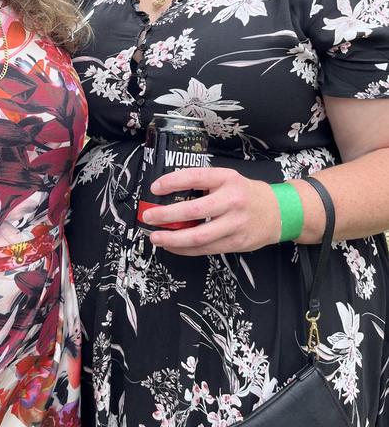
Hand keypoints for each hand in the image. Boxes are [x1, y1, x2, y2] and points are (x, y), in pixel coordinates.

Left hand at [141, 167, 279, 254]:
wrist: (278, 212)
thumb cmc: (245, 194)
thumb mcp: (227, 179)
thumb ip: (203, 184)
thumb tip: (168, 193)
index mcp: (227, 179)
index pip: (195, 177)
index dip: (172, 182)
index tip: (154, 188)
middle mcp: (232, 201)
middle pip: (193, 210)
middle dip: (165, 215)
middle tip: (148, 217)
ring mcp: (235, 224)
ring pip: (198, 236)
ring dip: (172, 239)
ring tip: (155, 237)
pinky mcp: (236, 243)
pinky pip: (205, 249)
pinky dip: (184, 249)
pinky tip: (172, 246)